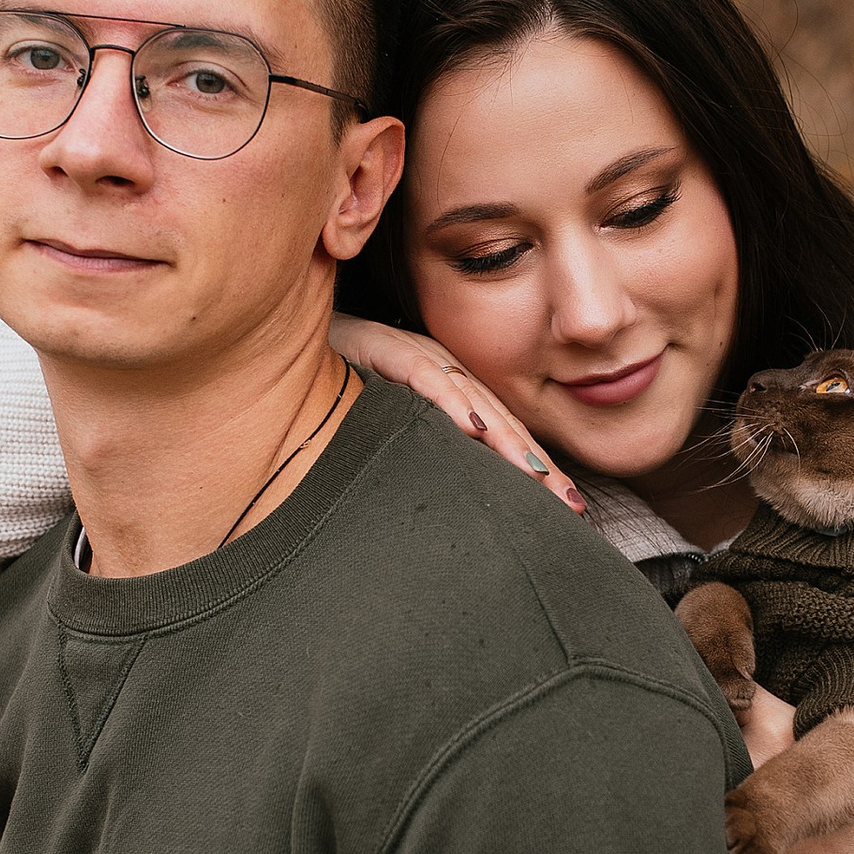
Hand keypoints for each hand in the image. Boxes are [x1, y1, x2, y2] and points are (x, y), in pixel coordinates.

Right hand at [330, 315, 586, 514]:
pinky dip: (449, 402)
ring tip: (537, 477)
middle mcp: (439, 371)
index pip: (502, 433)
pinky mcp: (381, 346)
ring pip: (472, 400)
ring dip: (506, 440)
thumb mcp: (385, 427)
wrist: (284, 345)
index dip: (535, 469)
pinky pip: (422, 376)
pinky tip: (472, 428)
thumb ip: (423, 452)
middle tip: (569, 504)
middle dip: (537, 464)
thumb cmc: (330, 389)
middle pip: (500, 420)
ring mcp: (413, 356)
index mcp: (447, 389)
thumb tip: (456, 505)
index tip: (567, 509)